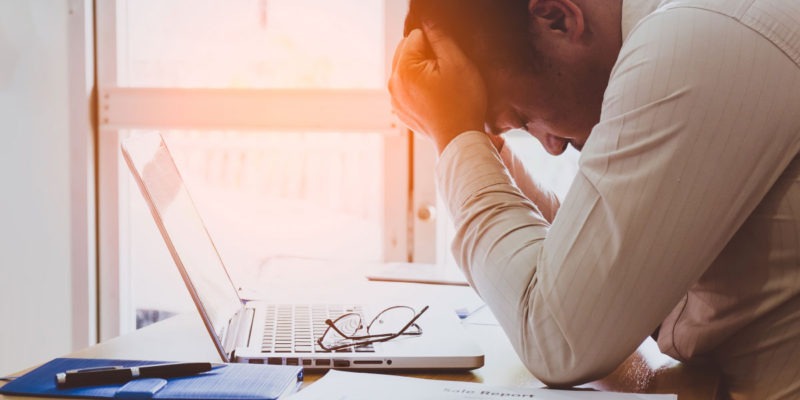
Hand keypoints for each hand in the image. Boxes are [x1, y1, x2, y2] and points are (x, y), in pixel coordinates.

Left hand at [388, 25, 486, 153]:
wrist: (460, 139)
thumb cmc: (462, 102)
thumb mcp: (457, 63)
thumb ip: (440, 38)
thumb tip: (428, 26)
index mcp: (403, 70)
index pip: (415, 37)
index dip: (434, 45)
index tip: (446, 62)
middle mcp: (393, 84)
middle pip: (406, 52)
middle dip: (424, 56)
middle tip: (444, 74)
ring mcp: (395, 100)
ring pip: (406, 69)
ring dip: (421, 71)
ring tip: (441, 87)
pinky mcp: (401, 111)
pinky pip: (407, 88)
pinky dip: (419, 87)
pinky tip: (435, 98)